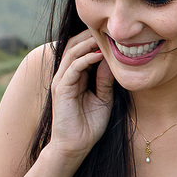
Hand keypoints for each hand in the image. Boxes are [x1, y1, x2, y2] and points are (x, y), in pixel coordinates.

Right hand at [48, 30, 113, 160]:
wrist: (75, 146)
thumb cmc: (89, 125)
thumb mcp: (104, 99)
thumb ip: (106, 81)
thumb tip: (113, 61)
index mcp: (76, 77)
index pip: (83, 51)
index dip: (96, 41)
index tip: (115, 35)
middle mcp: (66, 75)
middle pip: (75, 46)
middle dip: (91, 36)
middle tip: (109, 29)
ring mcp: (61, 81)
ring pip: (72, 53)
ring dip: (89, 44)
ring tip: (105, 38)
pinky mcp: (60, 88)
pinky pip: (72, 68)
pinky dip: (85, 59)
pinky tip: (99, 55)